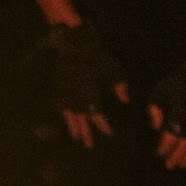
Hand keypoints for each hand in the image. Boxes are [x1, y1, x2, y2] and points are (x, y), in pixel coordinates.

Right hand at [47, 23, 127, 148]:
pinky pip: (60, 105)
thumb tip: (125, 100)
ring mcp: (65, 92)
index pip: (96, 115)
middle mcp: (75, 96)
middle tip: (88, 145)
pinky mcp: (59, 86)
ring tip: (75, 136)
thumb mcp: (113, 67)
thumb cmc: (95, 53)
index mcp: (89, 93)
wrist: (73, 41)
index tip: (109, 133)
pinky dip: (64, 114)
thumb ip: (120, 85)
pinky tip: (67, 117)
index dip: (102, 125)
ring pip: (68, 114)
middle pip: (80, 119)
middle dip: (85, 132)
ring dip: (72, 126)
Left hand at [148, 47, 185, 168]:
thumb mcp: (161, 90)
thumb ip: (154, 109)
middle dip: (176, 157)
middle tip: (170, 165)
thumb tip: (155, 127)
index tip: (159, 153)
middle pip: (184, 145)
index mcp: (178, 114)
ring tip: (183, 164)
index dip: (164, 148)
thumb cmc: (181, 80)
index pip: (170, 137)